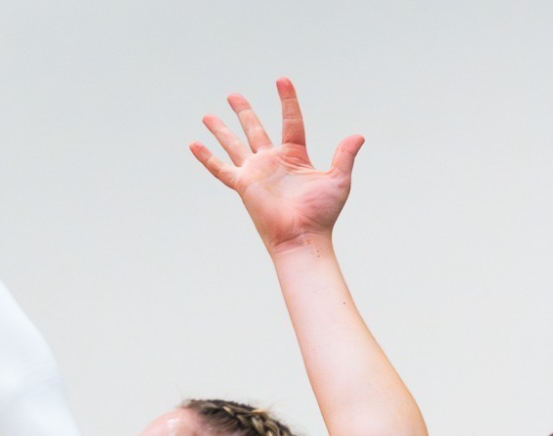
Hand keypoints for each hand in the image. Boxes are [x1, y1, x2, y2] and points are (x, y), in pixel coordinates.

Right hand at [192, 79, 363, 253]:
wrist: (302, 236)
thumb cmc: (322, 214)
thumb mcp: (338, 180)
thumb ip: (344, 156)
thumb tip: (358, 136)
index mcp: (295, 156)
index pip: (291, 122)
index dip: (287, 101)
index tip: (281, 80)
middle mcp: (273, 161)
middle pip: (255, 130)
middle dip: (244, 112)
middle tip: (233, 95)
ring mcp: (256, 172)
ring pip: (234, 144)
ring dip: (221, 130)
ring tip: (208, 115)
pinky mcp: (243, 185)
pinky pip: (220, 168)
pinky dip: (206, 157)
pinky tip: (194, 144)